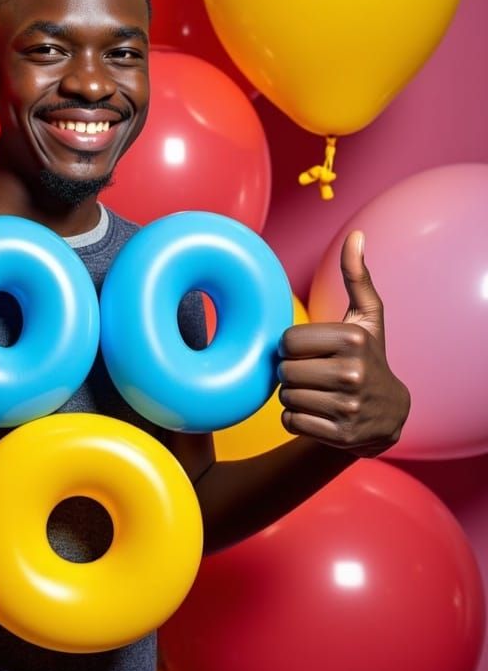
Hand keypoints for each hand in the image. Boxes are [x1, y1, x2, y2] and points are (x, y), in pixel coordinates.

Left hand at [277, 231, 409, 457]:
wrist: (388, 414)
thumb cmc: (367, 356)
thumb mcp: (366, 317)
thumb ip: (356, 277)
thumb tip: (356, 235)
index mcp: (353, 340)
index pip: (287, 341)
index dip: (292, 347)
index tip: (312, 351)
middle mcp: (353, 373)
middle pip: (283, 370)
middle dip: (291, 372)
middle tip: (314, 374)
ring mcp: (348, 407)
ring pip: (285, 396)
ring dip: (293, 395)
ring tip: (318, 392)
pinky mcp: (339, 435)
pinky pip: (289, 421)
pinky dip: (297, 418)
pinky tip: (319, 412)